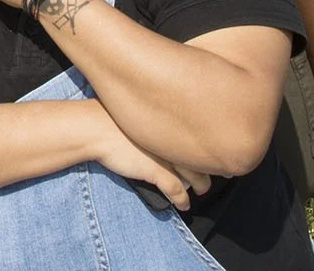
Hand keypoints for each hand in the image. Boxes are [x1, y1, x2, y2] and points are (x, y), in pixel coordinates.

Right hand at [91, 113, 210, 211]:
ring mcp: (166, 155)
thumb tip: (162, 123)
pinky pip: (177, 189)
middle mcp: (173, 137)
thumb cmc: (108, 115)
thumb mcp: (136, 110)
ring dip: (201, 184)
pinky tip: (185, 204)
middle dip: (211, 166)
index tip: (216, 150)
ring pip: (195, 174)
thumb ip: (154, 117)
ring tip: (203, 189)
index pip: (200, 134)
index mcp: (171, 120)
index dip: (209, 145)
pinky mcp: (157, 172)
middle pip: (201, 155)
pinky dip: (182, 199)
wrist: (93, 127)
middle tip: (220, 172)